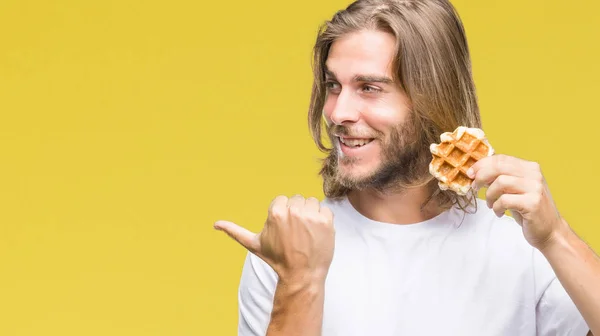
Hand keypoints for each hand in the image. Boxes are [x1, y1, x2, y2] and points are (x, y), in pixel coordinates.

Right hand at [214, 195, 334, 282]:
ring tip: (306, 232)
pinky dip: (323, 219)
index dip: (282, 215)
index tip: (284, 230)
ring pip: (311, 202)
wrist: (302, 275)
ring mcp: (311, 216)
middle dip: (296, 213)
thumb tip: (215, 224)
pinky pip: (325, 208)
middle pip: (296, 200)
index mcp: (275, 212)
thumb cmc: (277, 259)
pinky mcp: (326, 221)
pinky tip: (316, 233)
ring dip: (310, 214)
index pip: (282, 200)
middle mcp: (293, 211)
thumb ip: (235, 231)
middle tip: (295, 233)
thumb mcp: (254, 245)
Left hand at [468, 154, 567, 250]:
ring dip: (490, 195)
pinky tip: (500, 212)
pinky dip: (497, 207)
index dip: (482, 164)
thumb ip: (500, 178)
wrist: (550, 231)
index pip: (501, 159)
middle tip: (475, 188)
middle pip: (499, 167)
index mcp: (529, 167)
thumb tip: (476, 172)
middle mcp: (534, 174)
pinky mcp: (533, 203)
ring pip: (500, 182)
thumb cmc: (528, 209)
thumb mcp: (514, 189)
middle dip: (481, 176)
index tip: (471, 174)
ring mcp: (535, 188)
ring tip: (492, 205)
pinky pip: (505, 200)